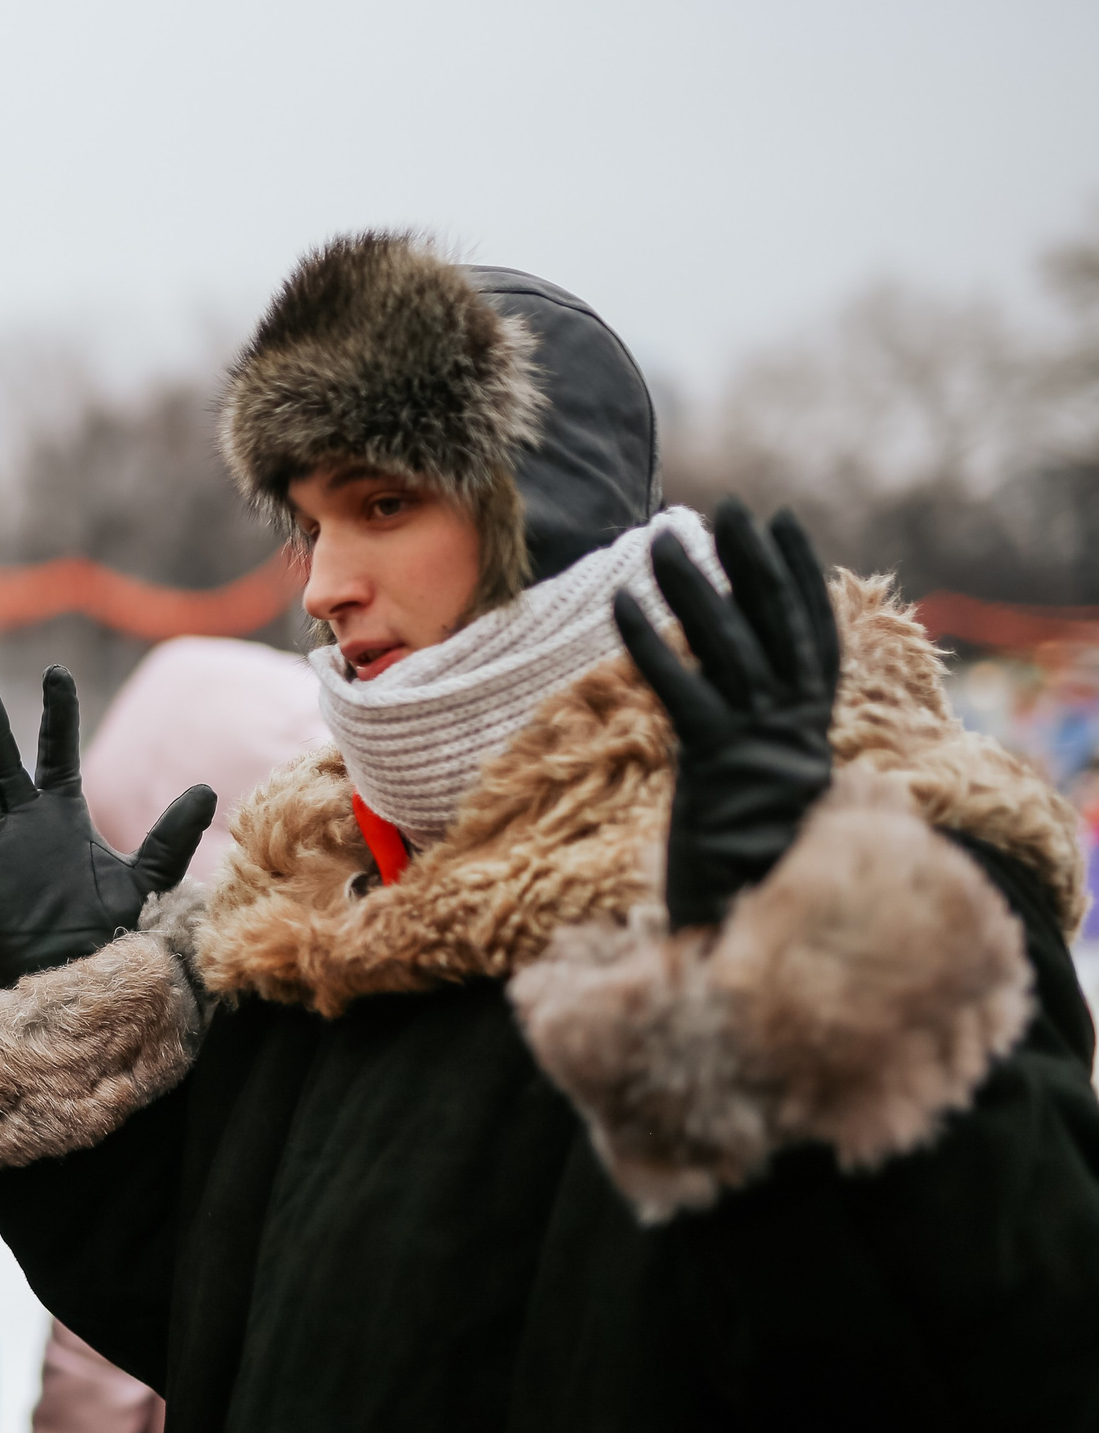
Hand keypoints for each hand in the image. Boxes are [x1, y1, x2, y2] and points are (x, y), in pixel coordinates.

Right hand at [0, 667, 216, 985]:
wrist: (74, 971)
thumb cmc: (104, 923)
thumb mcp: (146, 878)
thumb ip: (170, 837)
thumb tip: (208, 790)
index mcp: (61, 811)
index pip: (56, 750)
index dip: (57, 713)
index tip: (57, 673)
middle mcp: (23, 821)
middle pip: (2, 762)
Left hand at [612, 499, 837, 931]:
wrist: (760, 926)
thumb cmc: (751, 872)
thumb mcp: (753, 800)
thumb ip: (749, 751)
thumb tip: (730, 717)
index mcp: (806, 731)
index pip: (811, 635)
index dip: (799, 576)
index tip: (782, 524)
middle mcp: (791, 728)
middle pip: (773, 625)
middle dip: (749, 562)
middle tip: (723, 506)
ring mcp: (757, 744)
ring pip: (727, 646)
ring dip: (694, 587)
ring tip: (660, 538)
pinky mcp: (717, 765)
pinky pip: (682, 692)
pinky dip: (654, 645)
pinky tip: (621, 604)